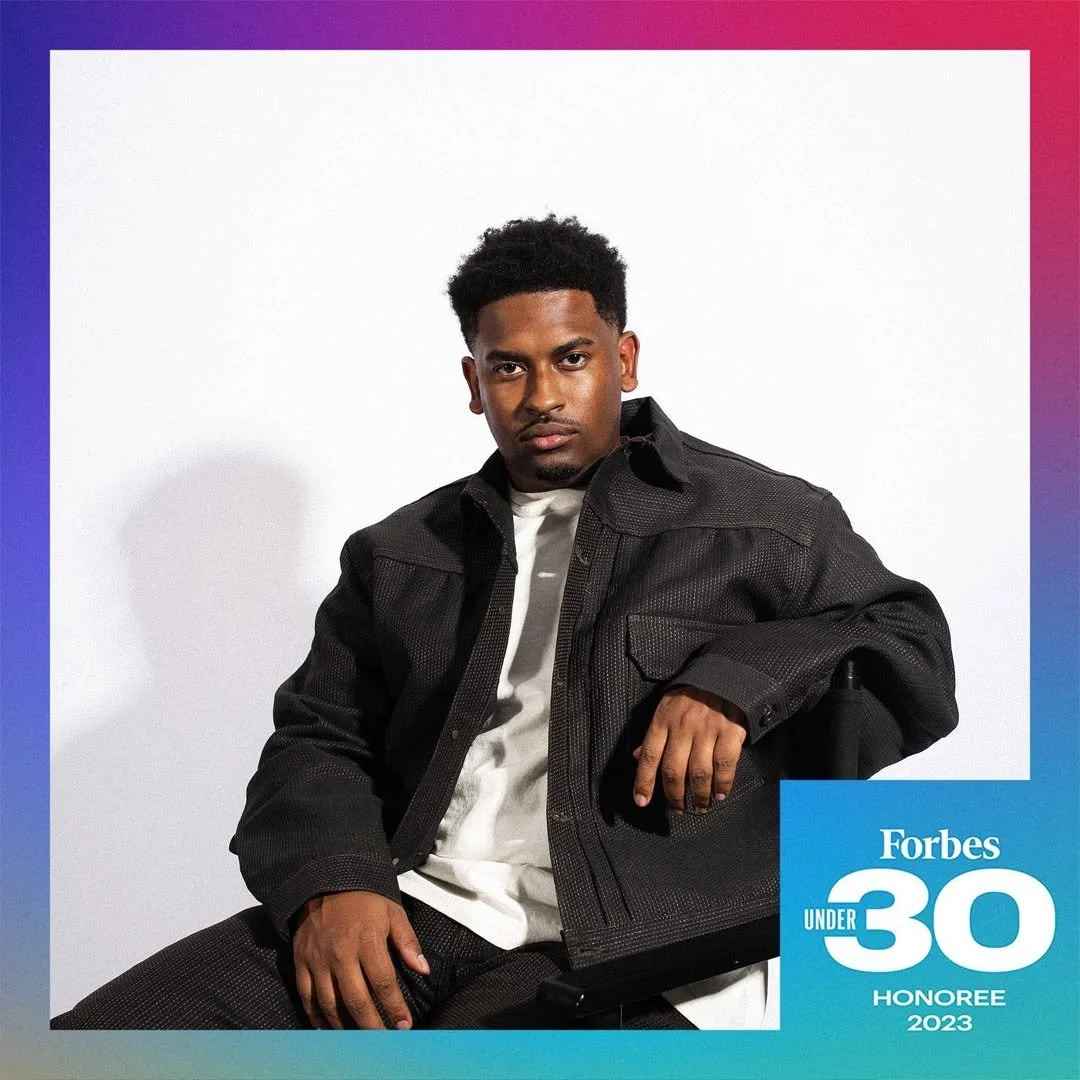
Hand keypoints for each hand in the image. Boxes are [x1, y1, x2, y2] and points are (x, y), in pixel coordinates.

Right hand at [292, 890, 428, 1029]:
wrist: (325, 882)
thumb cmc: (364, 899)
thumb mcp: (392, 912)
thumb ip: (407, 942)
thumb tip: (423, 969)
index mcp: (367, 941)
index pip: (384, 983)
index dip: (395, 1007)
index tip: (405, 1025)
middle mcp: (341, 954)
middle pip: (356, 1000)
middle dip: (372, 1026)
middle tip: (384, 1041)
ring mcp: (319, 960)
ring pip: (330, 1004)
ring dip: (345, 1027)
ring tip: (358, 1040)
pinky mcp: (302, 962)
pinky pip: (307, 997)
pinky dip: (316, 1018)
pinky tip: (327, 1029)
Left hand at [632, 687, 747, 813]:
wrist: (725, 678)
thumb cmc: (691, 698)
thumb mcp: (666, 709)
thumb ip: (654, 735)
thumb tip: (636, 757)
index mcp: (663, 720)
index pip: (649, 756)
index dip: (644, 781)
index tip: (641, 801)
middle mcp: (683, 727)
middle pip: (673, 770)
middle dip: (674, 796)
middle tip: (677, 809)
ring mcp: (707, 730)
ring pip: (698, 773)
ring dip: (699, 796)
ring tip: (700, 806)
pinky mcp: (729, 733)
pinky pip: (724, 766)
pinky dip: (722, 785)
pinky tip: (719, 794)